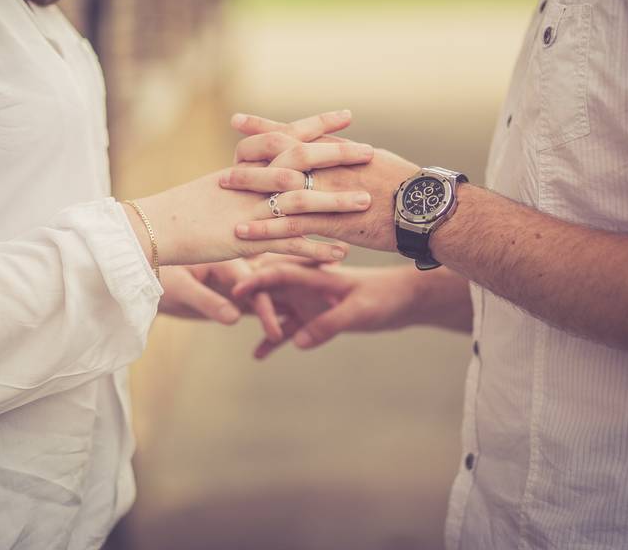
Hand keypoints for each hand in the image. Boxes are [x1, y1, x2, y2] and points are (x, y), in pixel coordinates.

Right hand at [124, 114, 374, 264]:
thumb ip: (248, 172)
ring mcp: (251, 209)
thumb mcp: (220, 183)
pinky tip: (341, 254)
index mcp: (245, 164)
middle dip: (337, 155)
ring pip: (300, 201)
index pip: (287, 135)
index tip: (348, 116)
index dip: (318, 125)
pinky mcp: (247, 239)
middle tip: (370, 151)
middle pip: (300, 160)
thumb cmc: (186, 207)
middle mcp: (251, 181)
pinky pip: (287, 245)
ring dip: (336, 202)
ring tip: (367, 202)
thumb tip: (269, 164)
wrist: (154, 228)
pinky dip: (316, 249)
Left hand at [158, 260, 283, 339]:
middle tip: (285, 337)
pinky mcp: (232, 297)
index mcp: (226, 258)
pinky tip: (269, 346)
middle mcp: (236, 268)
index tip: (274, 331)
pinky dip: (262, 323)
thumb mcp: (180, 288)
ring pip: (263, 299)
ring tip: (287, 337)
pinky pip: (252, 311)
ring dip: (275, 315)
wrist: (142, 278)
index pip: (253, 281)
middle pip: (265, 288)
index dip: (264, 305)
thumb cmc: (158, 275)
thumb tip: (234, 318)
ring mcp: (236, 283)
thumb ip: (207, 301)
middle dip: (276, 311)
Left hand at [221, 114, 419, 251]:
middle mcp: (331, 167)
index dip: (265, 127)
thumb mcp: (379, 162)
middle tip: (225, 161)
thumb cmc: (411, 188)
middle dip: (250, 157)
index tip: (239, 121)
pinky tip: (242, 234)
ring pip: (280, 189)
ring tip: (224, 191)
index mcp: (341, 151)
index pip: (296, 133)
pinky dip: (265, 229)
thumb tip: (341, 150)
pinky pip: (290, 226)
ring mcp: (329, 194)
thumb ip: (353, 157)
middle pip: (281, 156)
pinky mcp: (331, 223)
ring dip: (250, 190)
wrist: (428, 211)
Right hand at [232, 262, 422, 358]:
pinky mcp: (315, 318)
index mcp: (314, 274)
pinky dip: (273, 341)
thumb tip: (297, 341)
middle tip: (221, 309)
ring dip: (256, 320)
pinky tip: (258, 356)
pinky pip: (288, 330)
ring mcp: (308, 301)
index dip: (255, 280)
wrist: (406, 300)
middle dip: (245, 297)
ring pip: (274, 309)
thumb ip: (329, 324)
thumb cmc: (386, 297)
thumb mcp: (359, 311)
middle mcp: (306, 285)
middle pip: (268, 287)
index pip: (277, 271)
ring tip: (231, 329)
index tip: (234, 290)